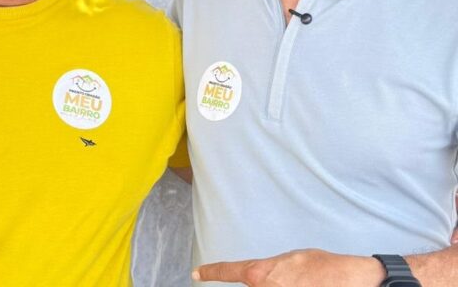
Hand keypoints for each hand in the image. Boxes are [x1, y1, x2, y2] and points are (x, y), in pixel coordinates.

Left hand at [192, 249, 384, 285]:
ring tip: (300, 280)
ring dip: (277, 285)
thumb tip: (262, 279)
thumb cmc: (322, 268)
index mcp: (262, 274)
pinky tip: (302, 283)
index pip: (230, 271)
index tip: (196, 273)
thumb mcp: (291, 262)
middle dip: (260, 285)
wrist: (350, 281)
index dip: (211, 272)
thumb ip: (271, 272)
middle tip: (284, 279)